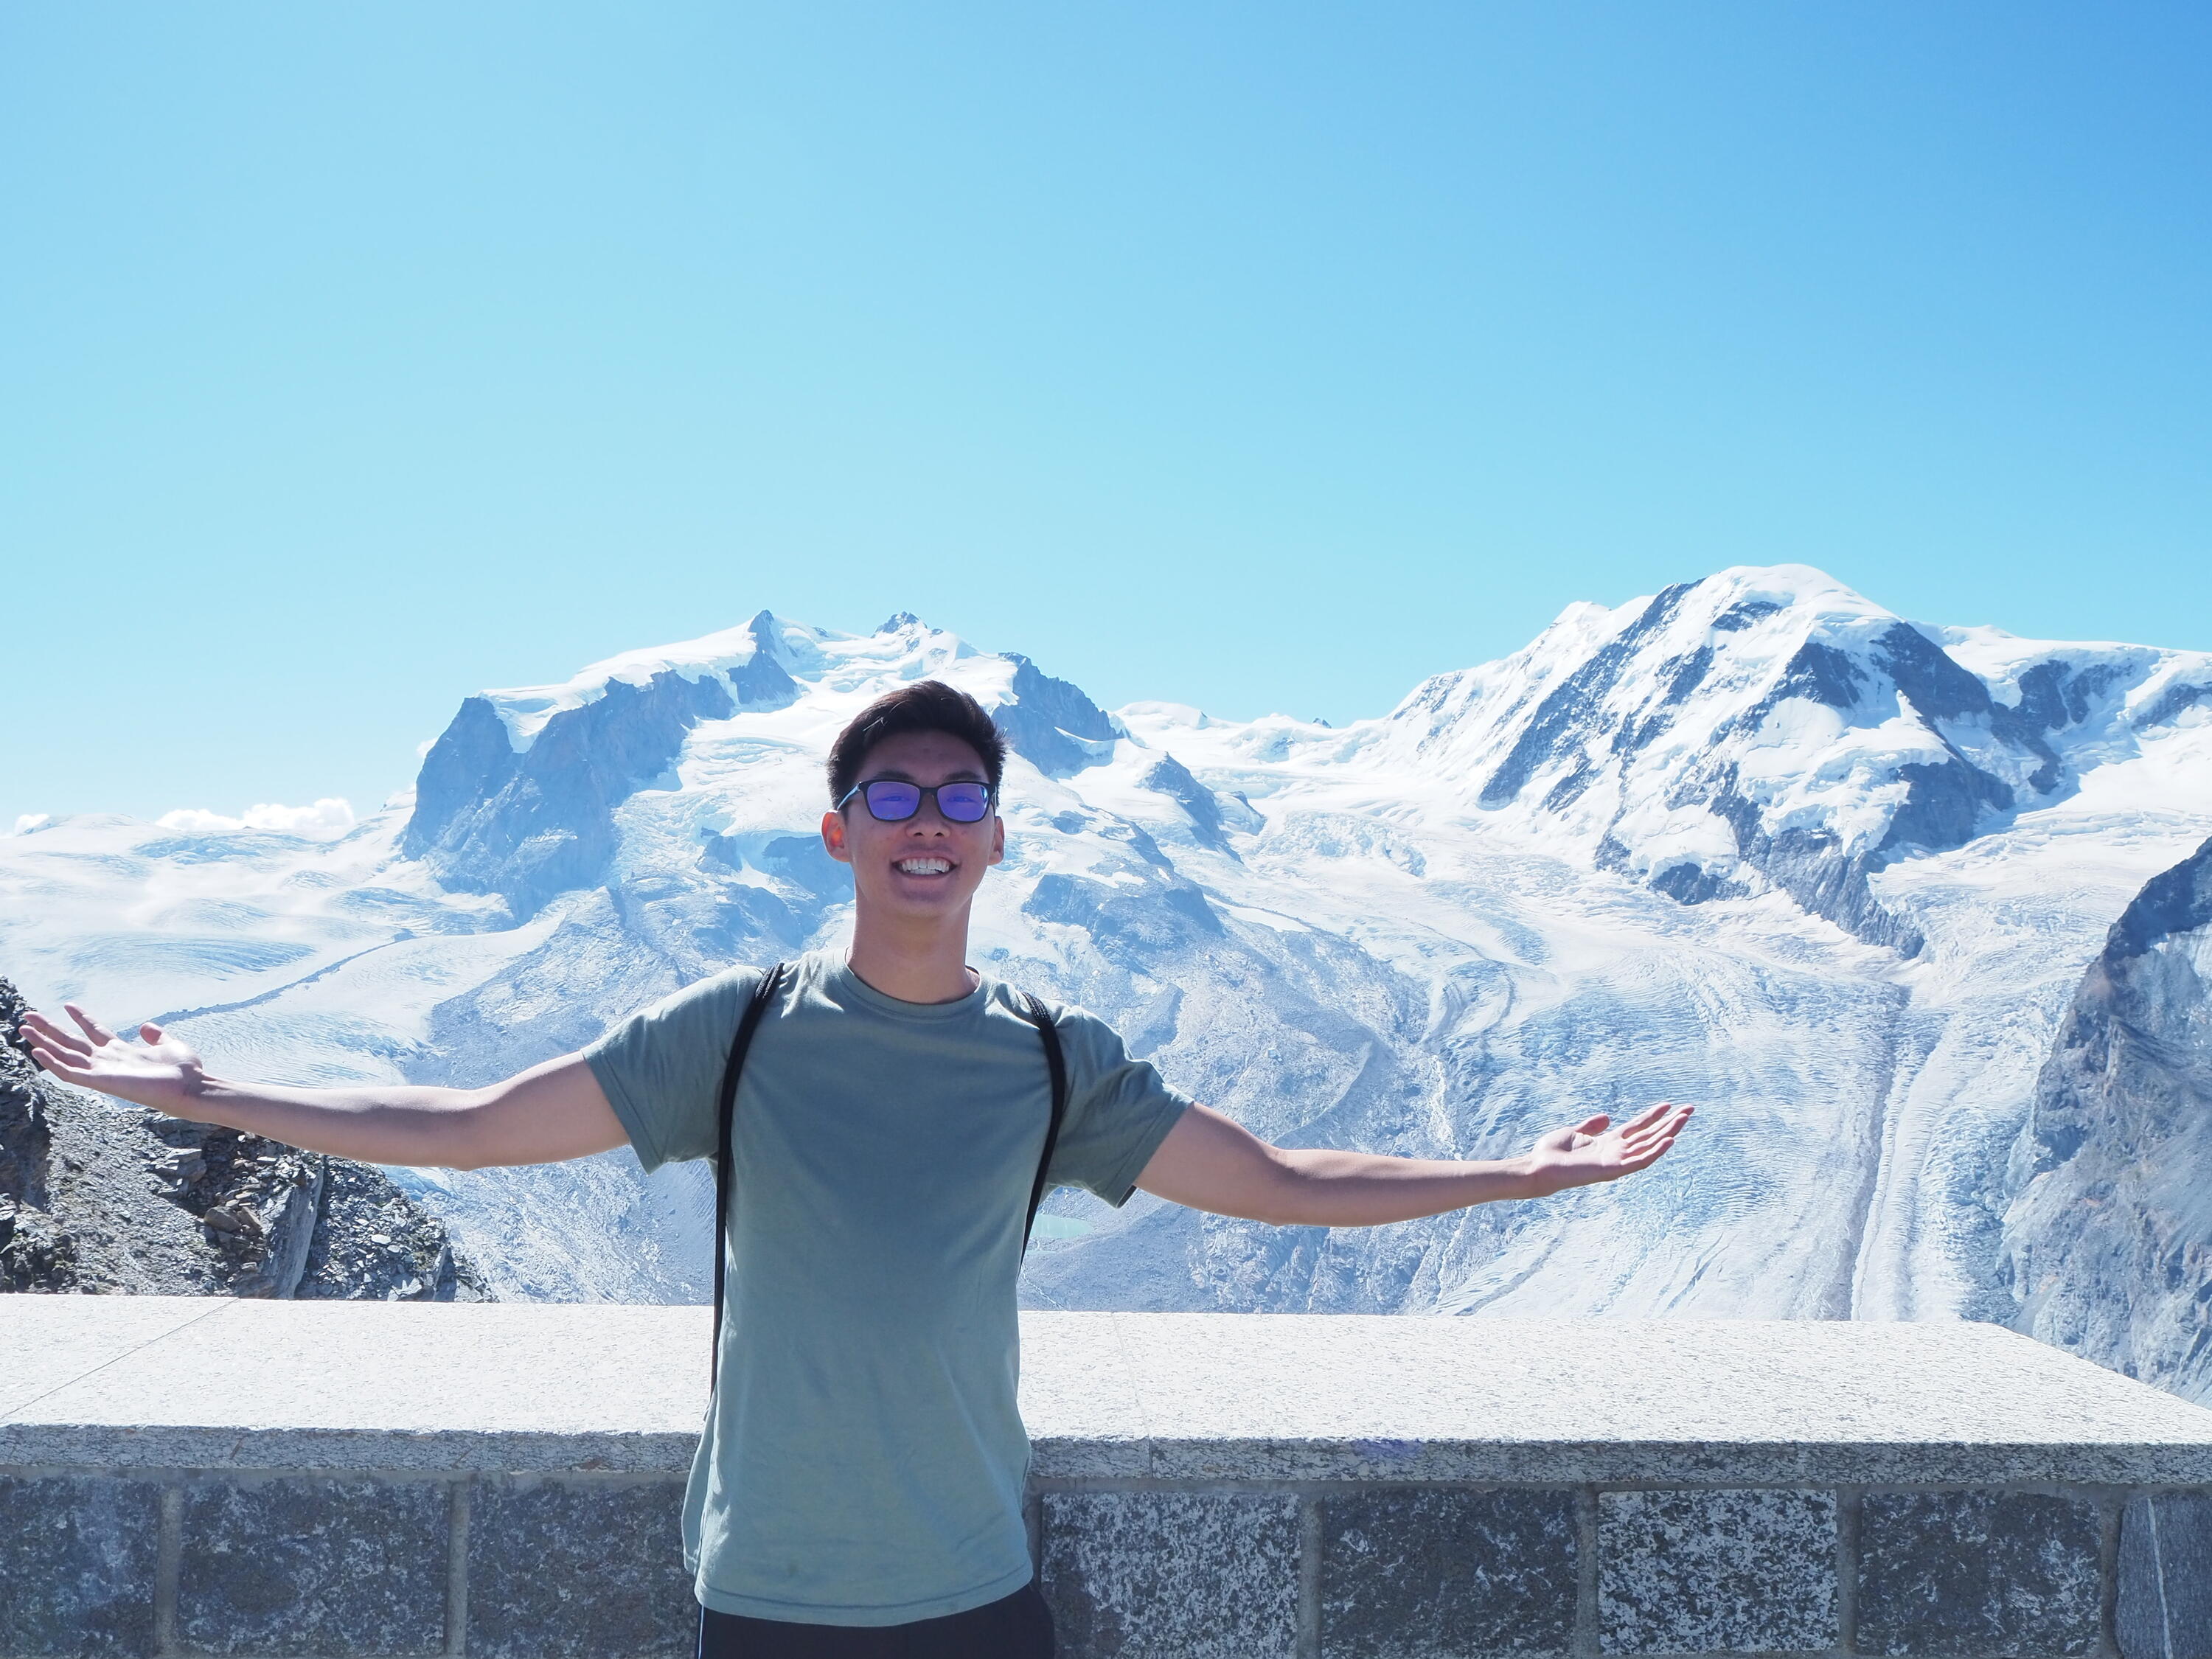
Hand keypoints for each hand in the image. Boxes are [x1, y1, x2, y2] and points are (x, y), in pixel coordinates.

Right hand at [20, 1004, 209, 1115]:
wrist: (191, 1087)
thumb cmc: (184, 1071)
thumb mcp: (169, 1045)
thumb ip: (155, 1035)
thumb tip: (146, 1025)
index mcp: (122, 1051)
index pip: (95, 1032)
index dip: (81, 1018)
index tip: (68, 1005)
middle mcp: (108, 1061)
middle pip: (71, 1042)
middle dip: (50, 1029)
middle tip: (29, 1016)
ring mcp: (102, 1072)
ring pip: (64, 1056)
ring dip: (43, 1043)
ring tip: (24, 1028)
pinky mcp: (101, 1082)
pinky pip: (70, 1073)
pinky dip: (53, 1063)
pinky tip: (37, 1051)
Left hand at [1522, 1101, 1690, 1195]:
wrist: (1538, 1167)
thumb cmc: (1552, 1152)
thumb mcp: (1574, 1131)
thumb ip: (1591, 1125)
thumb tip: (1607, 1117)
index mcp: (1608, 1142)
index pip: (1637, 1127)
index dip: (1653, 1116)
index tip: (1668, 1104)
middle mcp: (1616, 1152)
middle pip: (1649, 1135)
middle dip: (1669, 1122)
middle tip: (1689, 1109)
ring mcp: (1616, 1161)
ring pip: (1649, 1146)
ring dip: (1668, 1132)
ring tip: (1684, 1119)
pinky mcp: (1612, 1170)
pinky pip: (1640, 1161)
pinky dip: (1655, 1151)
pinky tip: (1669, 1140)